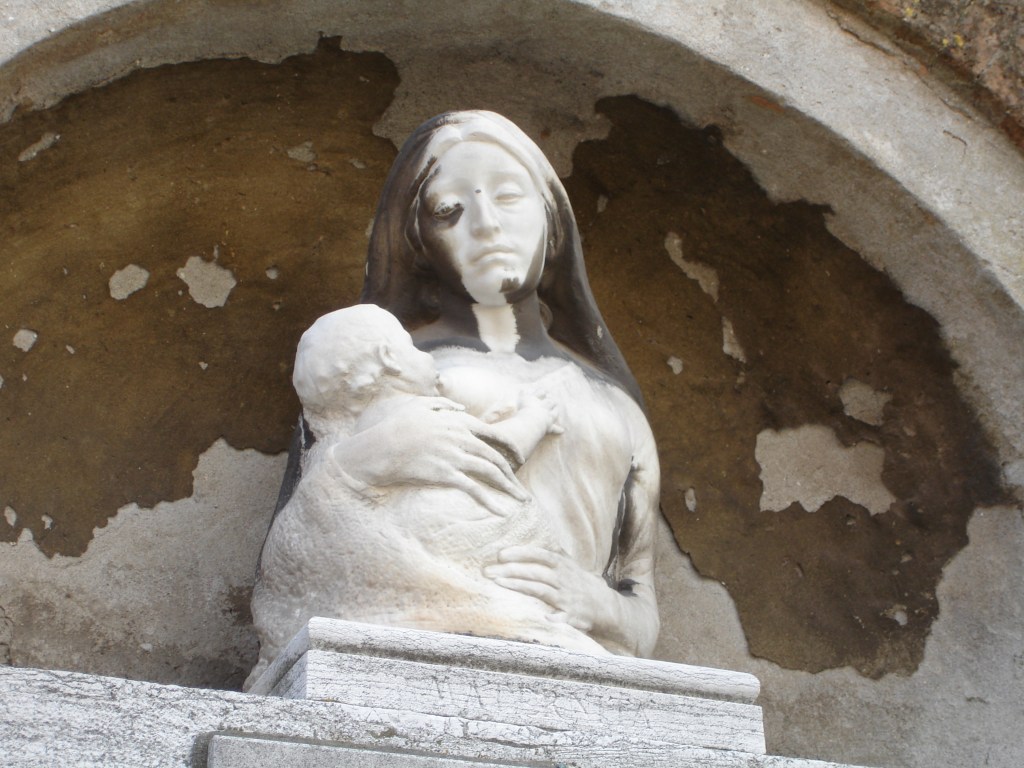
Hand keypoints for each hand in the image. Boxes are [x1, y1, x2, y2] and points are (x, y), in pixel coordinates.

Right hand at [331, 396, 528, 511]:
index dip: (509, 447)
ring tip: (520, 500)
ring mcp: (454, 456)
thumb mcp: (420, 406)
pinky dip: (489, 501)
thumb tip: (461, 408)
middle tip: (520, 488)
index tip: (520, 458)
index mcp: (457, 421)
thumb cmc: (395, 426)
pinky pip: (473, 489)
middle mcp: (460, 437)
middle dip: (512, 473)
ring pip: (490, 471)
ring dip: (508, 487)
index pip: (492, 434)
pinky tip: (501, 511)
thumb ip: (443, 403)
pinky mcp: (445, 474)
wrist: (378, 448)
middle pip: (495, 456)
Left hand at [483, 545, 613, 632]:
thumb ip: (554, 555)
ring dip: (520, 587)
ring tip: (499, 584)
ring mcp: (567, 598)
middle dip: (511, 571)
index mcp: (563, 566)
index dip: (521, 553)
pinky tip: (545, 618)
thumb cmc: (583, 585)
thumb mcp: (571, 566)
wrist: (608, 608)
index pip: (541, 555)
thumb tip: (537, 542)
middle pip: (535, 573)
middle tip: (488, 571)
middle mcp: (564, 580)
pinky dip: (555, 618)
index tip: (501, 554)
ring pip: (541, 591)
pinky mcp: (573, 616)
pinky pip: (563, 617)